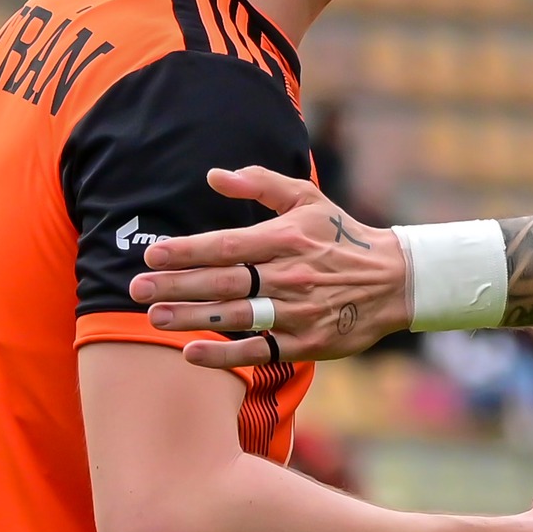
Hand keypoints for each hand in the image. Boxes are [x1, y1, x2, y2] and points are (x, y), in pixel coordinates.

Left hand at [127, 166, 407, 366]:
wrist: (396, 280)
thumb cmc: (343, 237)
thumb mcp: (307, 199)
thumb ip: (260, 183)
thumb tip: (212, 175)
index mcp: (286, 238)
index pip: (227, 245)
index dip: (188, 250)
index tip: (152, 254)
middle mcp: (290, 275)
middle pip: (224, 282)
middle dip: (177, 285)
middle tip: (136, 289)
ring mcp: (299, 311)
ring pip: (236, 316)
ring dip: (192, 318)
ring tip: (155, 317)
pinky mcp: (308, 342)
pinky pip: (260, 350)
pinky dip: (225, 355)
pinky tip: (192, 354)